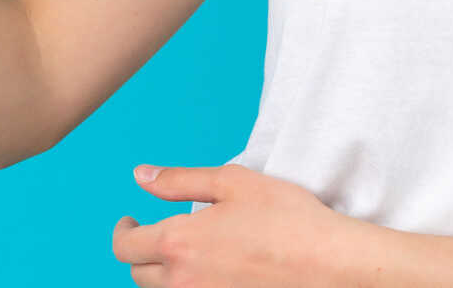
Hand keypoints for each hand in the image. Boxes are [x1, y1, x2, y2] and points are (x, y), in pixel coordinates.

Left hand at [114, 162, 364, 286]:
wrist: (329, 265)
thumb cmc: (287, 218)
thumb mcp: (233, 182)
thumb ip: (179, 180)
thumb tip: (140, 176)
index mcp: (178, 243)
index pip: (125, 246)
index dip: (123, 231)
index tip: (130, 221)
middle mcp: (182, 281)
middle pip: (138, 274)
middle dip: (141, 251)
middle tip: (157, 234)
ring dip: (164, 273)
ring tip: (187, 252)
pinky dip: (190, 285)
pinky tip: (212, 270)